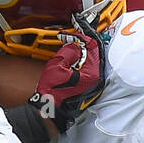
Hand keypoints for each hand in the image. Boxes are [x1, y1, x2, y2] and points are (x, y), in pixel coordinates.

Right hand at [30, 12, 107, 132]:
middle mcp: (94, 78)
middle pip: (93, 54)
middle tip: (72, 41)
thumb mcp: (57, 65)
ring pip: (89, 62)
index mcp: (91, 72)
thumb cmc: (52, 90)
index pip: (92, 48)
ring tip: (69, 51)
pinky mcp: (86, 87)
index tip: (77, 34)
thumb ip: (69, 51)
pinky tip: (70, 63)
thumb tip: (75, 45)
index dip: (84, 38)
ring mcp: (91, 83)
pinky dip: (79, 63)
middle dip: (82, 46)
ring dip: (80, 55)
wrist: (49, 108)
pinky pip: (85, 70)